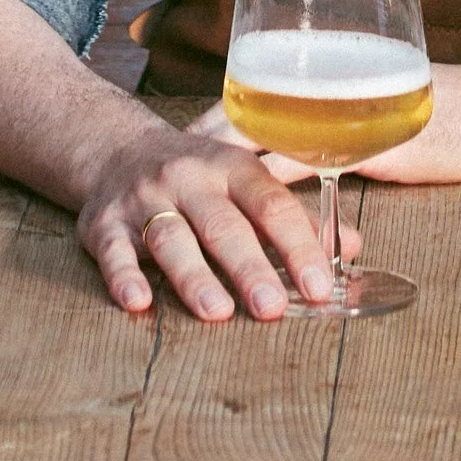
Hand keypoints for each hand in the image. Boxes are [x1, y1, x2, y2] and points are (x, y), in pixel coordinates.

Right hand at [75, 122, 359, 322]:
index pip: (271, 205)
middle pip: (223, 225)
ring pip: (171, 237)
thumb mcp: (245, 182)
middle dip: (249, 266)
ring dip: (193, 275)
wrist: (118, 149)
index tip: (318, 286)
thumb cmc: (198, 176)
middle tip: (271, 307)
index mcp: (233, 168)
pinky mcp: (104, 223)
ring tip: (215, 311)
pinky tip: (137, 302)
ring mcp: (145, 199)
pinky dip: (123, 276)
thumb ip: (295, 217)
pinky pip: (112, 250)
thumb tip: (356, 247)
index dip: (297, 245)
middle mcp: (190, 178)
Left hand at [187, 61, 460, 185]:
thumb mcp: (401, 101)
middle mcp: (334, 90)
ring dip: (229, 168)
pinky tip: (251, 217)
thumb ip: (361, 115)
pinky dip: (276, 197)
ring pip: (271, 139)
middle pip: (253, 108)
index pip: (264, 86)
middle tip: (165, 163)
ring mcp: (347, 118)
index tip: (181, 133)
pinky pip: (310, 174)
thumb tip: (330, 133)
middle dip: (207, 136)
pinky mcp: (365, 150)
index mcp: (339, 73)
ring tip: (187, 188)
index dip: (220, 110)